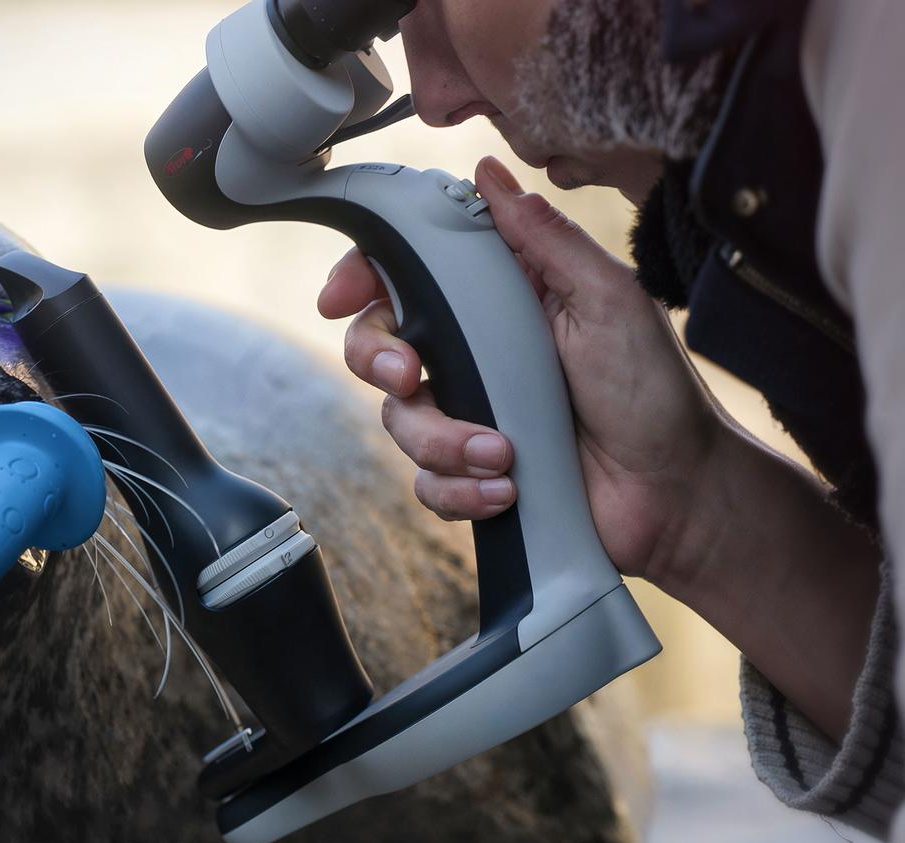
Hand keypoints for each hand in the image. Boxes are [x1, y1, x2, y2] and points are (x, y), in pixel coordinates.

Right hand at [316, 156, 721, 580]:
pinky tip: (508, 489)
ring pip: (400, 421)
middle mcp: (475, 352)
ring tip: (505, 455)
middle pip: (378, 343)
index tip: (343, 297)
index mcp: (503, 298)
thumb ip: (545, 238)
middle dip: (378, 360)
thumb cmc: (654, 393)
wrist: (676, 494)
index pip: (410, 272)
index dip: (363, 276)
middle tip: (412, 378)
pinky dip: (461, 490)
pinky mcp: (471, 471)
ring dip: (445, 442)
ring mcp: (469, 413)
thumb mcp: (608, 299)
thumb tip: (487, 171)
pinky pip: (426, 483)